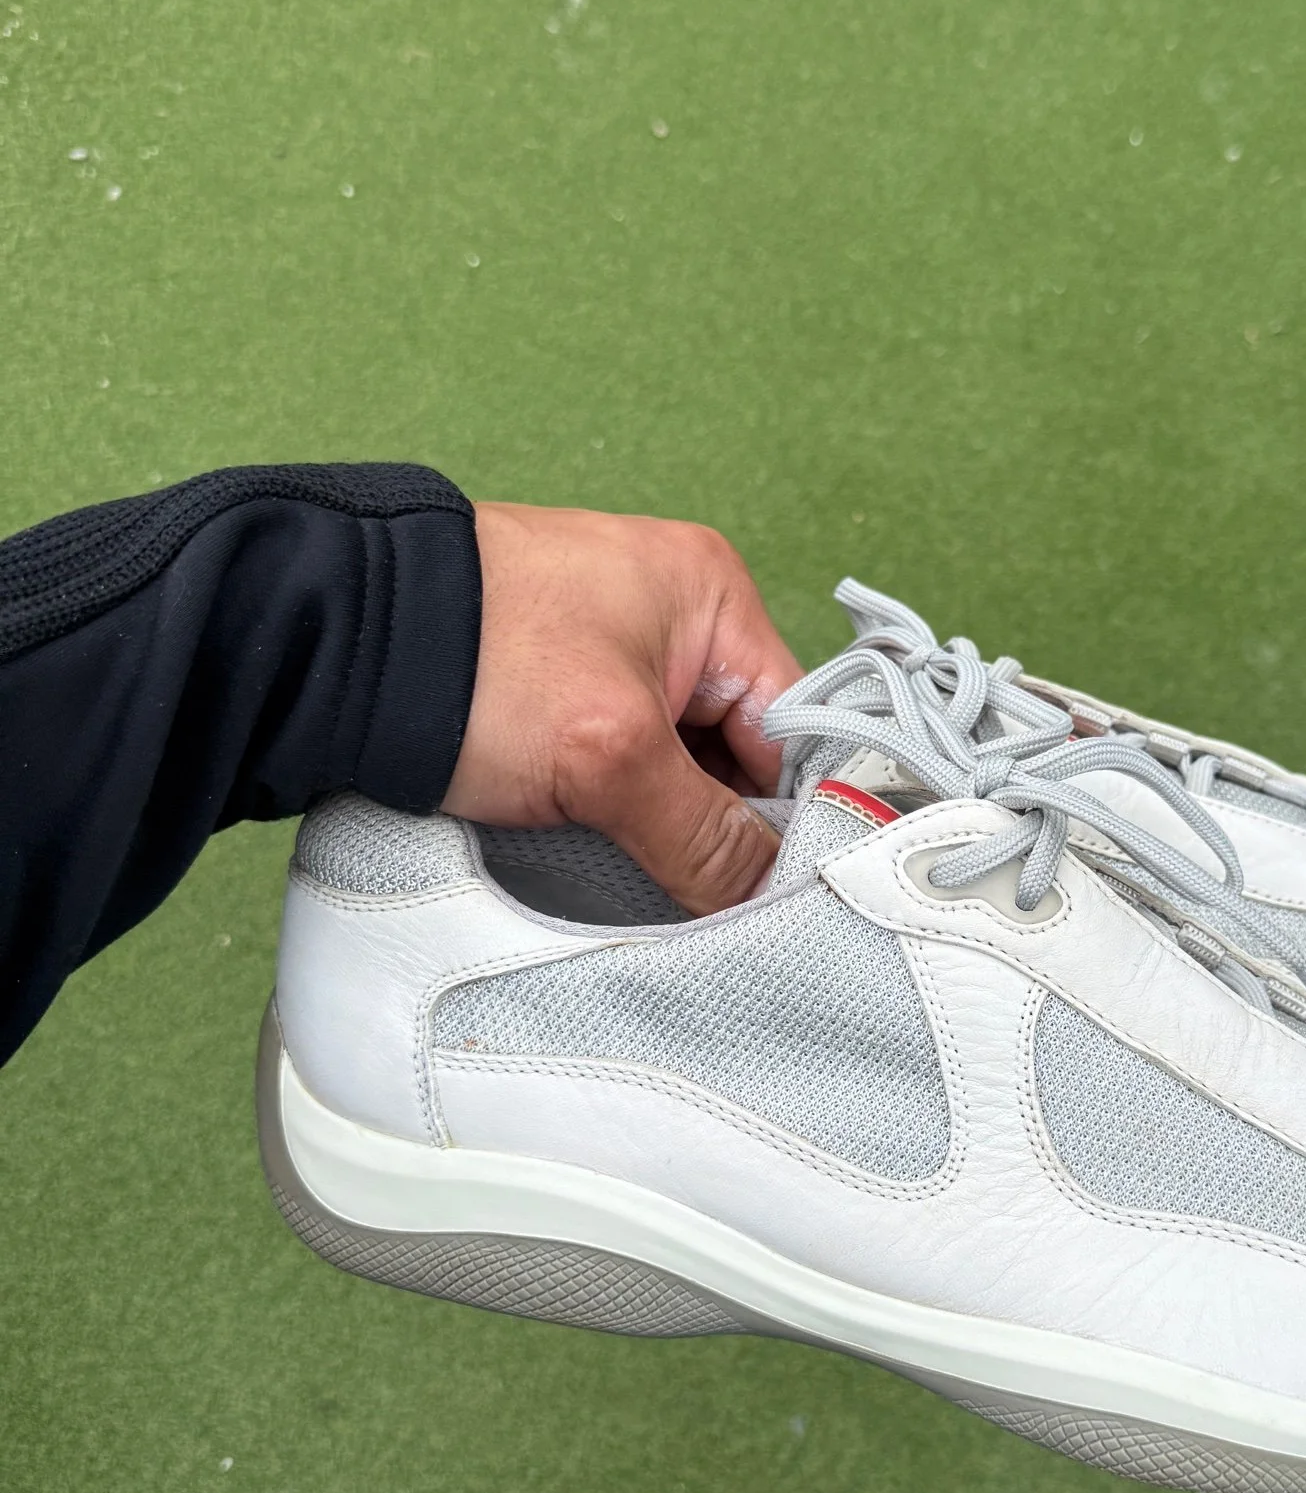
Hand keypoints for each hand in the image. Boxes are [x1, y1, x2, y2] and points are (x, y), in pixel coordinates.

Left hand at [441, 504, 801, 912]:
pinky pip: (615, 760)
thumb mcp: (611, 758)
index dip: (787, 812)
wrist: (327, 642)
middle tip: (702, 900)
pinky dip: (611, 810)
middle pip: (733, 749)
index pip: (791, 723)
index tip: (777, 893)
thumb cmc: (474, 663)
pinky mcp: (550, 683)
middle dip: (714, 824)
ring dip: (658, 824)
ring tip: (643, 881)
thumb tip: (768, 896)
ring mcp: (605, 644)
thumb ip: (703, 836)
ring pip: (671, 763)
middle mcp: (668, 609)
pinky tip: (598, 855)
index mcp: (710, 592)